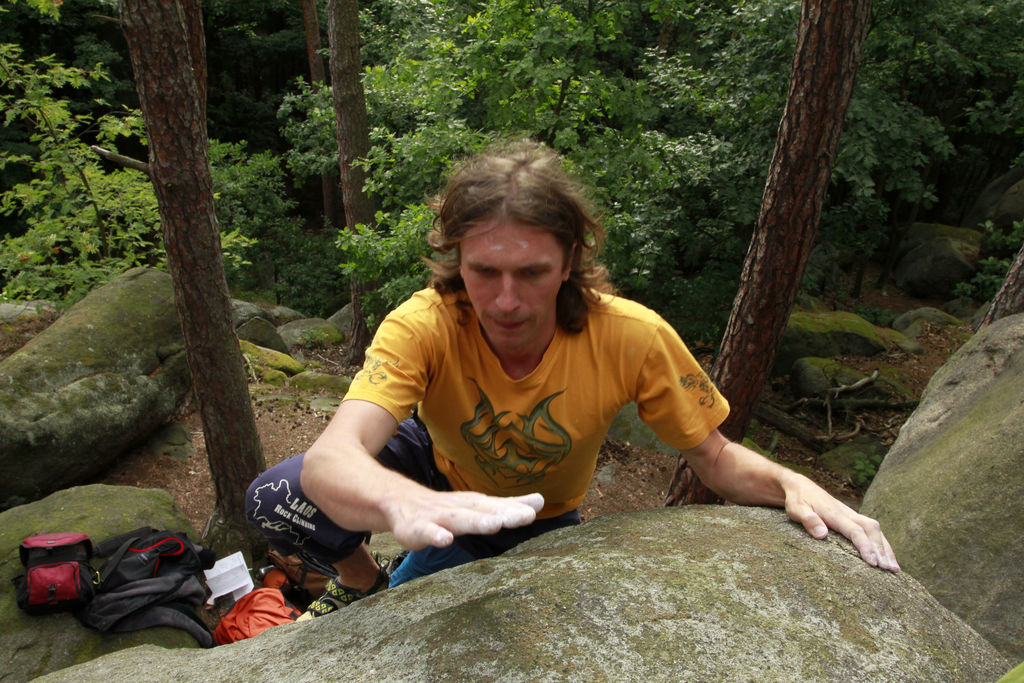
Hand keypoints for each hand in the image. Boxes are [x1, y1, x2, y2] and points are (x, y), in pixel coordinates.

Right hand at [382, 489, 544, 550]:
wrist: (402, 502)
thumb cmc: (447, 508)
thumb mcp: (478, 505)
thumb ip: (507, 506)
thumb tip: (540, 501)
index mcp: (474, 505)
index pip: (497, 506)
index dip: (515, 508)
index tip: (536, 508)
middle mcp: (459, 509)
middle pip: (483, 511)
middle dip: (503, 514)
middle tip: (525, 516)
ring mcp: (438, 518)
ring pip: (459, 520)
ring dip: (476, 521)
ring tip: (493, 524)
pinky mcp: (418, 529)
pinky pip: (427, 532)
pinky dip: (435, 535)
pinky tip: (444, 540)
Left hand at [782, 473, 899, 571]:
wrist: (801, 487)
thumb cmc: (798, 501)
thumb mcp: (796, 509)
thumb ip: (808, 520)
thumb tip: (822, 534)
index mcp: (835, 513)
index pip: (855, 531)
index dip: (865, 547)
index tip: (873, 563)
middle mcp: (848, 514)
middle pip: (871, 530)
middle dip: (882, 550)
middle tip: (889, 570)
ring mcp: (852, 516)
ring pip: (875, 530)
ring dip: (886, 548)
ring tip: (894, 569)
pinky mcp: (853, 519)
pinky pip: (872, 531)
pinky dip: (882, 544)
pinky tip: (888, 558)